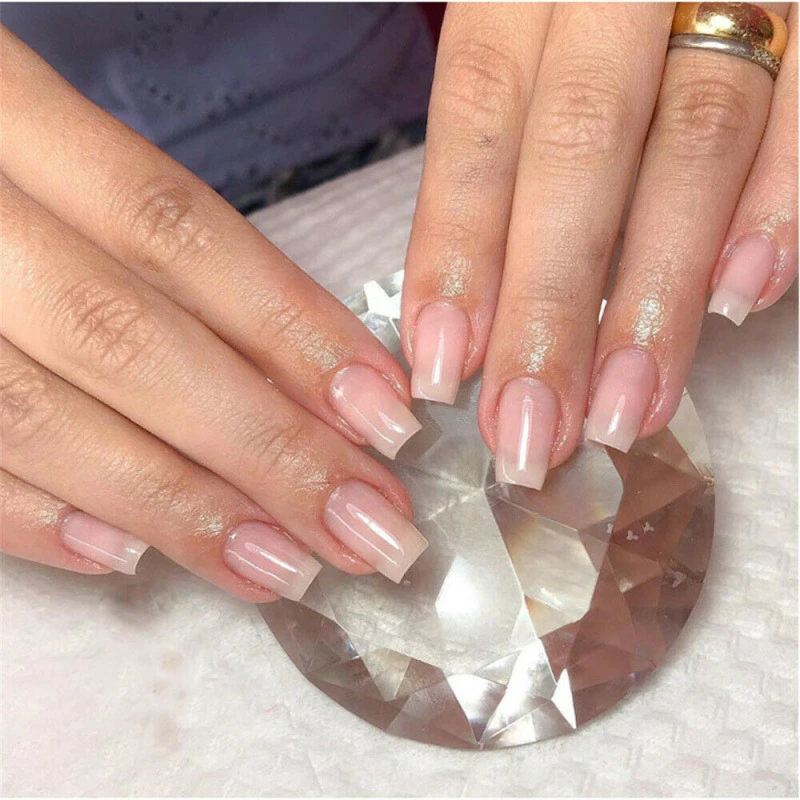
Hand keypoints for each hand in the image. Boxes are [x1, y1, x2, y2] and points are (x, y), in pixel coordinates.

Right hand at [0, 29, 427, 600]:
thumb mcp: (65, 165)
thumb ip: (167, 257)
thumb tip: (309, 378)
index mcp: (12, 118)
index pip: (177, 232)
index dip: (292, 329)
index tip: (385, 415)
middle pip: (126, 338)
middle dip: (263, 445)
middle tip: (366, 525)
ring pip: (37, 415)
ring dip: (174, 504)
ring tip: (280, 564)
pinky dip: (35, 518)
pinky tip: (128, 558)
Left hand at [402, 2, 796, 487]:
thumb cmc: (581, 14)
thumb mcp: (525, 48)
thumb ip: (502, 157)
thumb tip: (471, 318)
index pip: (479, 116)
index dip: (458, 245)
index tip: (444, 365)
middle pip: (578, 145)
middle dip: (551, 302)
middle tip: (529, 429)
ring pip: (697, 138)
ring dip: (657, 288)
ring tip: (627, 406)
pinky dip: (778, 202)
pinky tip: (745, 296)